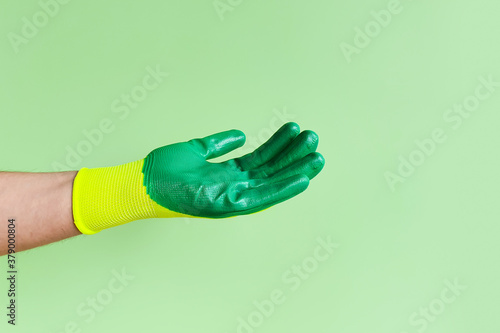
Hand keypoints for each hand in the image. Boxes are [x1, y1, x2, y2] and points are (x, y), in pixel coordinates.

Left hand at [143, 122, 324, 217]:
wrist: (141, 183)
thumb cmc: (164, 171)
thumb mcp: (196, 150)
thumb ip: (219, 145)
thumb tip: (241, 135)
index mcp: (228, 175)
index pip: (260, 160)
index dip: (279, 146)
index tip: (295, 130)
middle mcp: (233, 187)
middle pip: (270, 171)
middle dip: (293, 155)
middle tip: (313, 139)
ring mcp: (231, 197)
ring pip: (271, 184)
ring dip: (295, 170)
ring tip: (316, 154)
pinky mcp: (226, 205)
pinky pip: (260, 198)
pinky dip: (283, 189)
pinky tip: (302, 178)